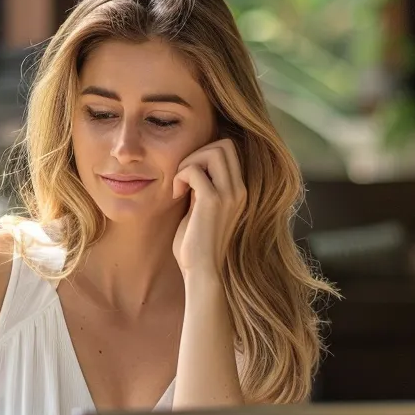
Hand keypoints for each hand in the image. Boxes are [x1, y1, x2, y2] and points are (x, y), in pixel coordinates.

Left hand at [171, 138, 246, 278]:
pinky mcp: (213, 201)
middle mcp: (239, 189)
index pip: (229, 150)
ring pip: (214, 151)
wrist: (201, 270)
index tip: (188, 177)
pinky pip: (194, 170)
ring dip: (189, 162)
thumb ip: (201, 189)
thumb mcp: (201, 210)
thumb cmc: (195, 245)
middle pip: (224, 144)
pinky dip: (180, 176)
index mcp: (238, 190)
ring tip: (179, 186)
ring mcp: (229, 194)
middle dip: (197, 153)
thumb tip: (190, 169)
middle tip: (181, 177)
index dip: (204, 154)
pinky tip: (175, 195)